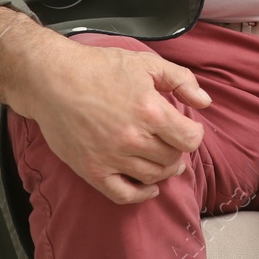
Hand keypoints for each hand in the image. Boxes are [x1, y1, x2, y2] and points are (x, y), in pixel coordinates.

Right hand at [16, 39, 209, 204]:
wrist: (53, 81)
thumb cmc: (100, 68)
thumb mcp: (147, 63)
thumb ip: (181, 81)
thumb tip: (205, 102)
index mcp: (151, 111)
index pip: (190, 139)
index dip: (193, 134)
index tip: (188, 129)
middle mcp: (133, 139)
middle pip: (172, 158)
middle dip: (178, 150)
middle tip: (173, 142)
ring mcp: (111, 158)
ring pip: (152, 176)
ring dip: (164, 170)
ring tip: (166, 161)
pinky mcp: (92, 170)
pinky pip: (122, 194)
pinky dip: (141, 195)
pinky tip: (149, 188)